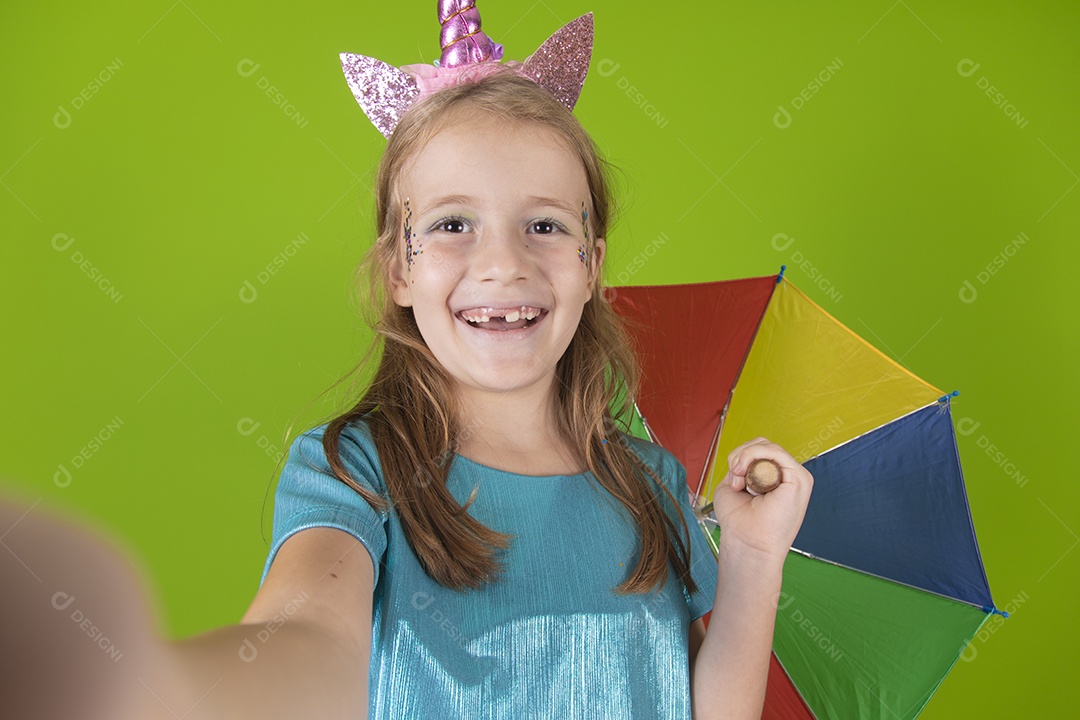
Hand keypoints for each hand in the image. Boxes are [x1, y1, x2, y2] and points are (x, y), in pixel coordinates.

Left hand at [712, 437, 812, 559]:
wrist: (747, 543)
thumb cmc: (739, 521)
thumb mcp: (734, 484)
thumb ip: (740, 466)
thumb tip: (745, 456)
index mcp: (775, 478)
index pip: (760, 450)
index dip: (741, 457)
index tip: (732, 478)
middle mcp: (788, 476)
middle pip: (763, 444)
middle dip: (741, 455)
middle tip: (734, 479)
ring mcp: (796, 477)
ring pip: (768, 446)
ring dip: (746, 458)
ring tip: (739, 480)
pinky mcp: (799, 478)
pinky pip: (776, 452)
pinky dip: (754, 456)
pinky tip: (744, 472)